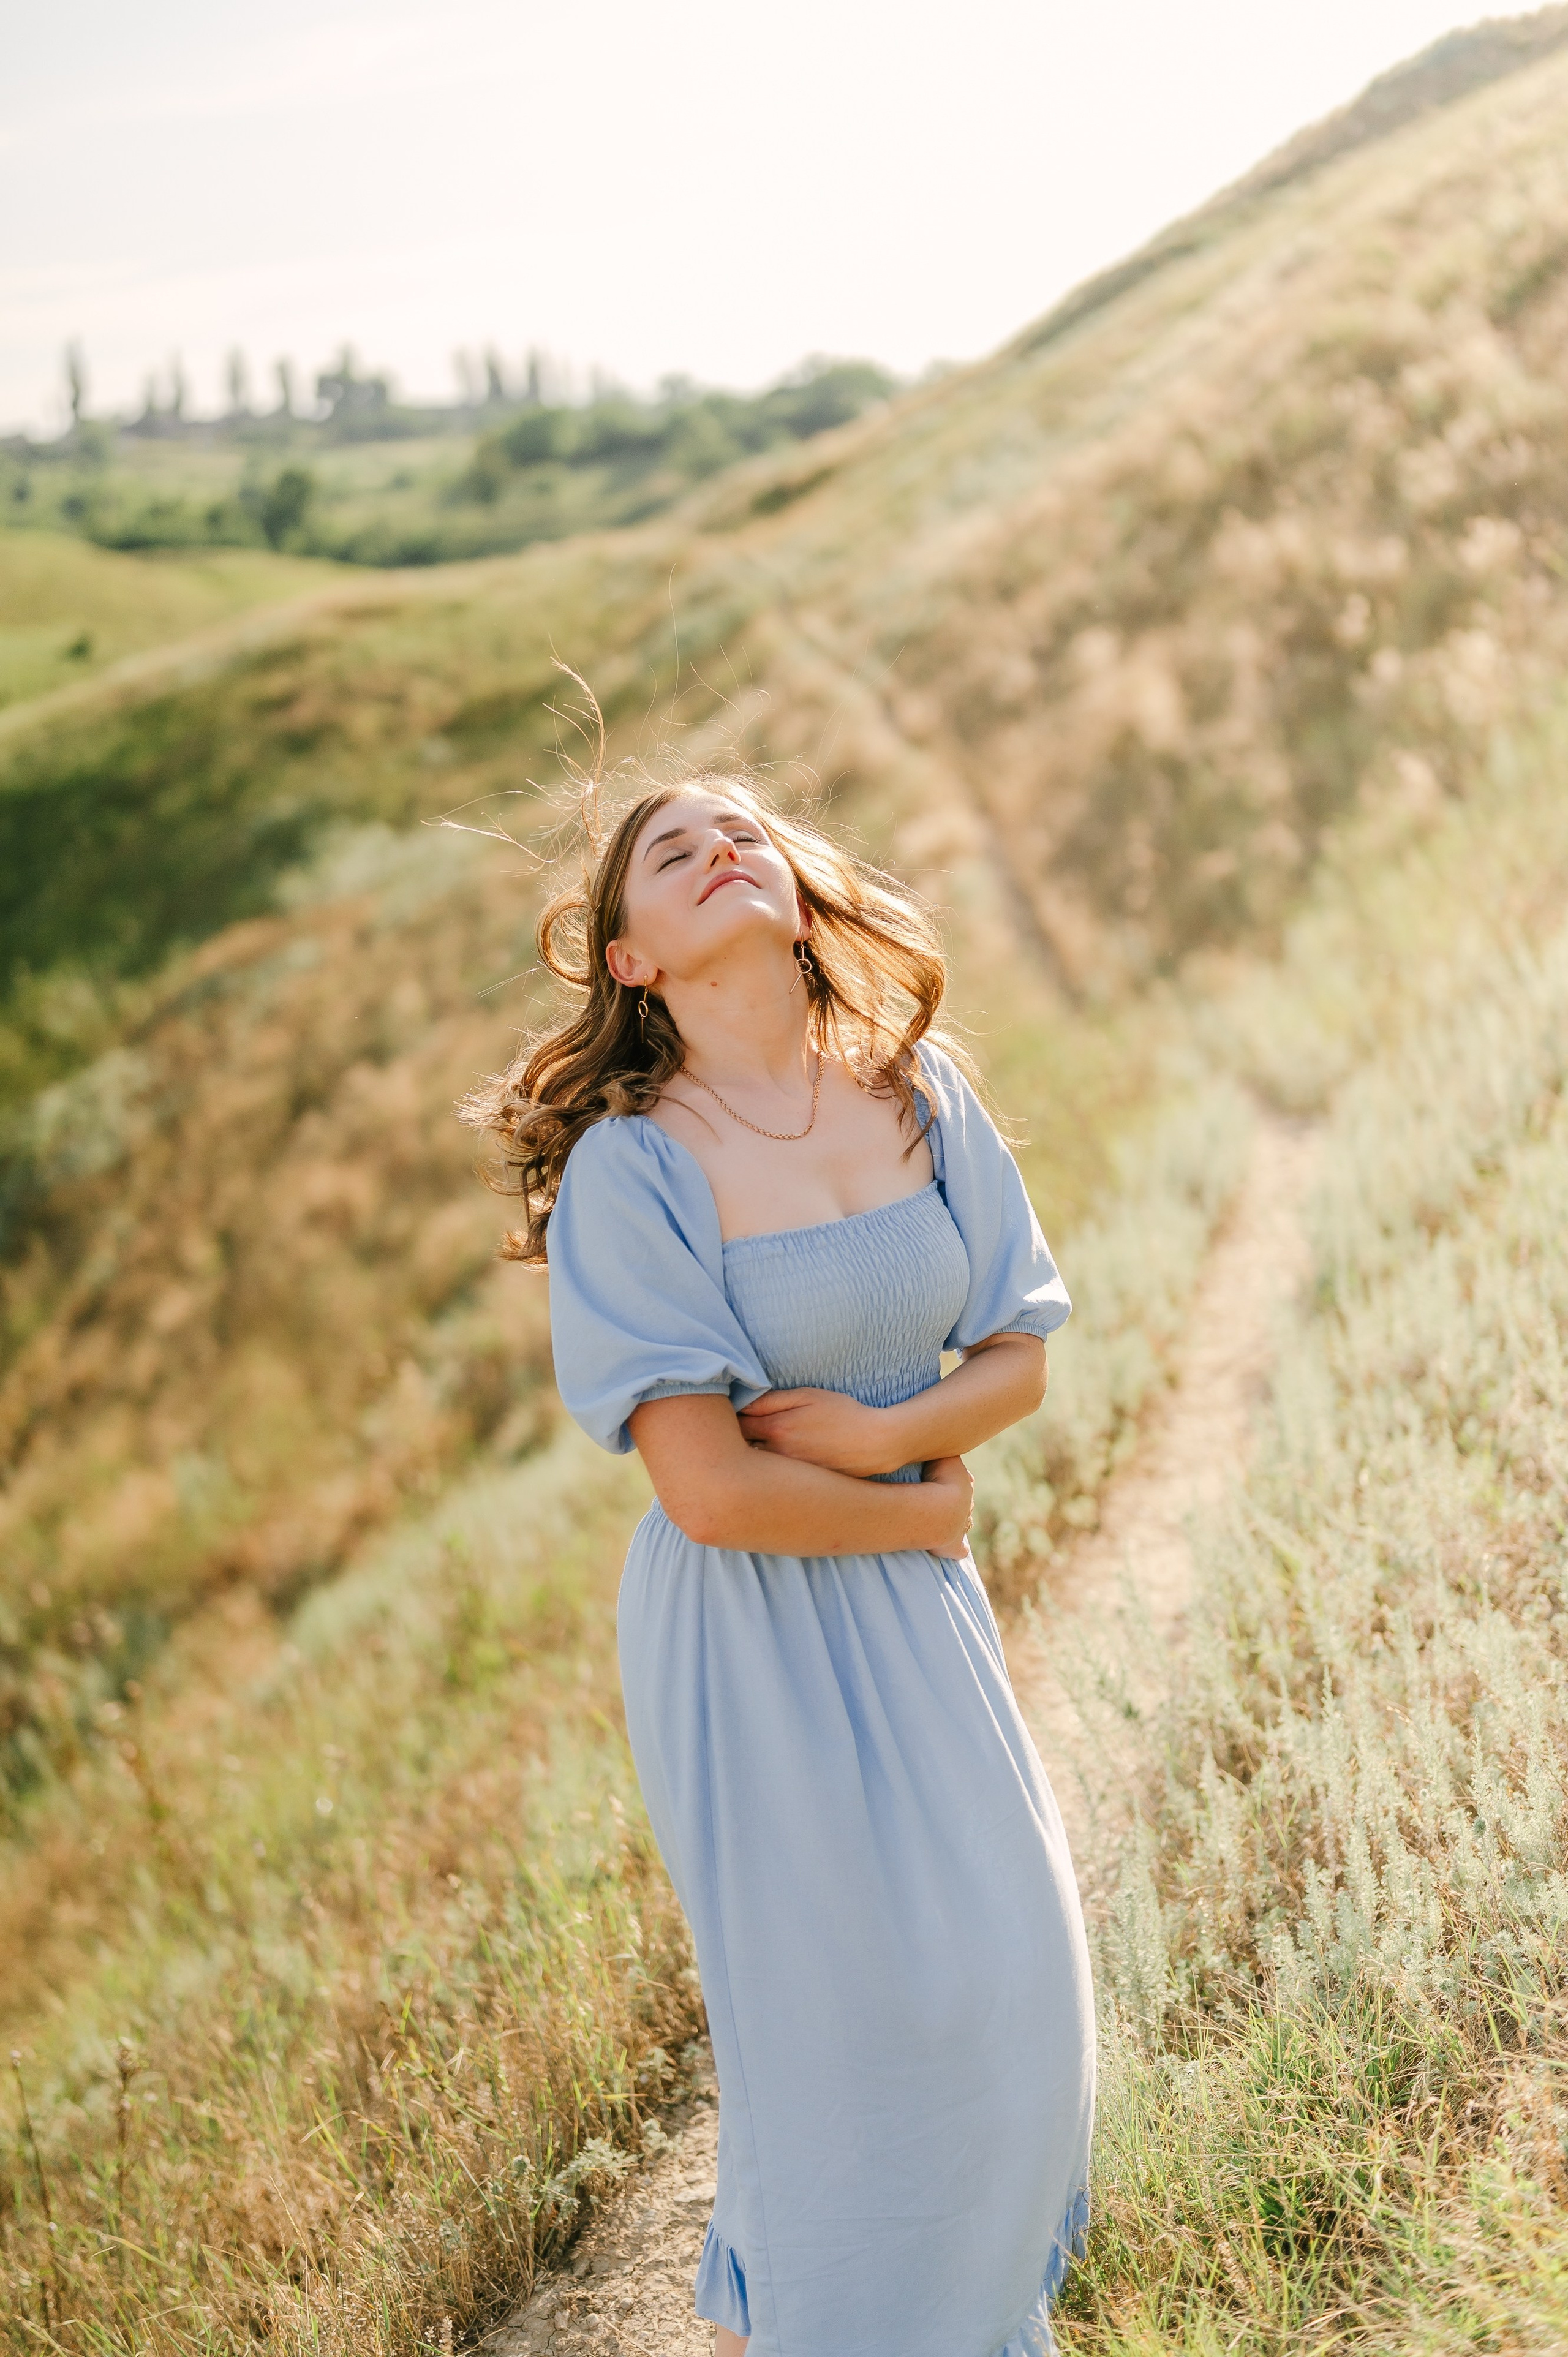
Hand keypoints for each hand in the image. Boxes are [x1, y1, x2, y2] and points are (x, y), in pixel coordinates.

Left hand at [737, 1387, 897, 1475]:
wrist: (875, 1444)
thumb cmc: (843, 1414)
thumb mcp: (808, 1396)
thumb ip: (773, 1399)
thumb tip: (742, 1402)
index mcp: (775, 1429)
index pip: (734, 1426)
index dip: (726, 1419)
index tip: (725, 1414)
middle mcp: (776, 1455)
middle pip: (738, 1451)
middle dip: (730, 1443)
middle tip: (726, 1434)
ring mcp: (787, 1474)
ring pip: (753, 1469)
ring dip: (746, 1461)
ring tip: (743, 1453)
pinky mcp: (798, 1487)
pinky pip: (771, 1482)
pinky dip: (765, 1476)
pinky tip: (766, 1471)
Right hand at [921, 1455, 973, 1558]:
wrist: (942, 1507)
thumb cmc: (939, 1479)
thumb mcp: (940, 1456)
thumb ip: (940, 1451)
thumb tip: (937, 1442)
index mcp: (966, 1484)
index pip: (964, 1481)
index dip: (954, 1481)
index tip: (945, 1481)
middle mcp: (967, 1505)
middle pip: (965, 1503)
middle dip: (956, 1503)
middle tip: (940, 1502)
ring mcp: (962, 1526)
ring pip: (964, 1524)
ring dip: (956, 1523)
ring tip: (942, 1523)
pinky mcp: (955, 1546)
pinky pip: (959, 1549)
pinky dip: (957, 1549)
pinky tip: (954, 1550)